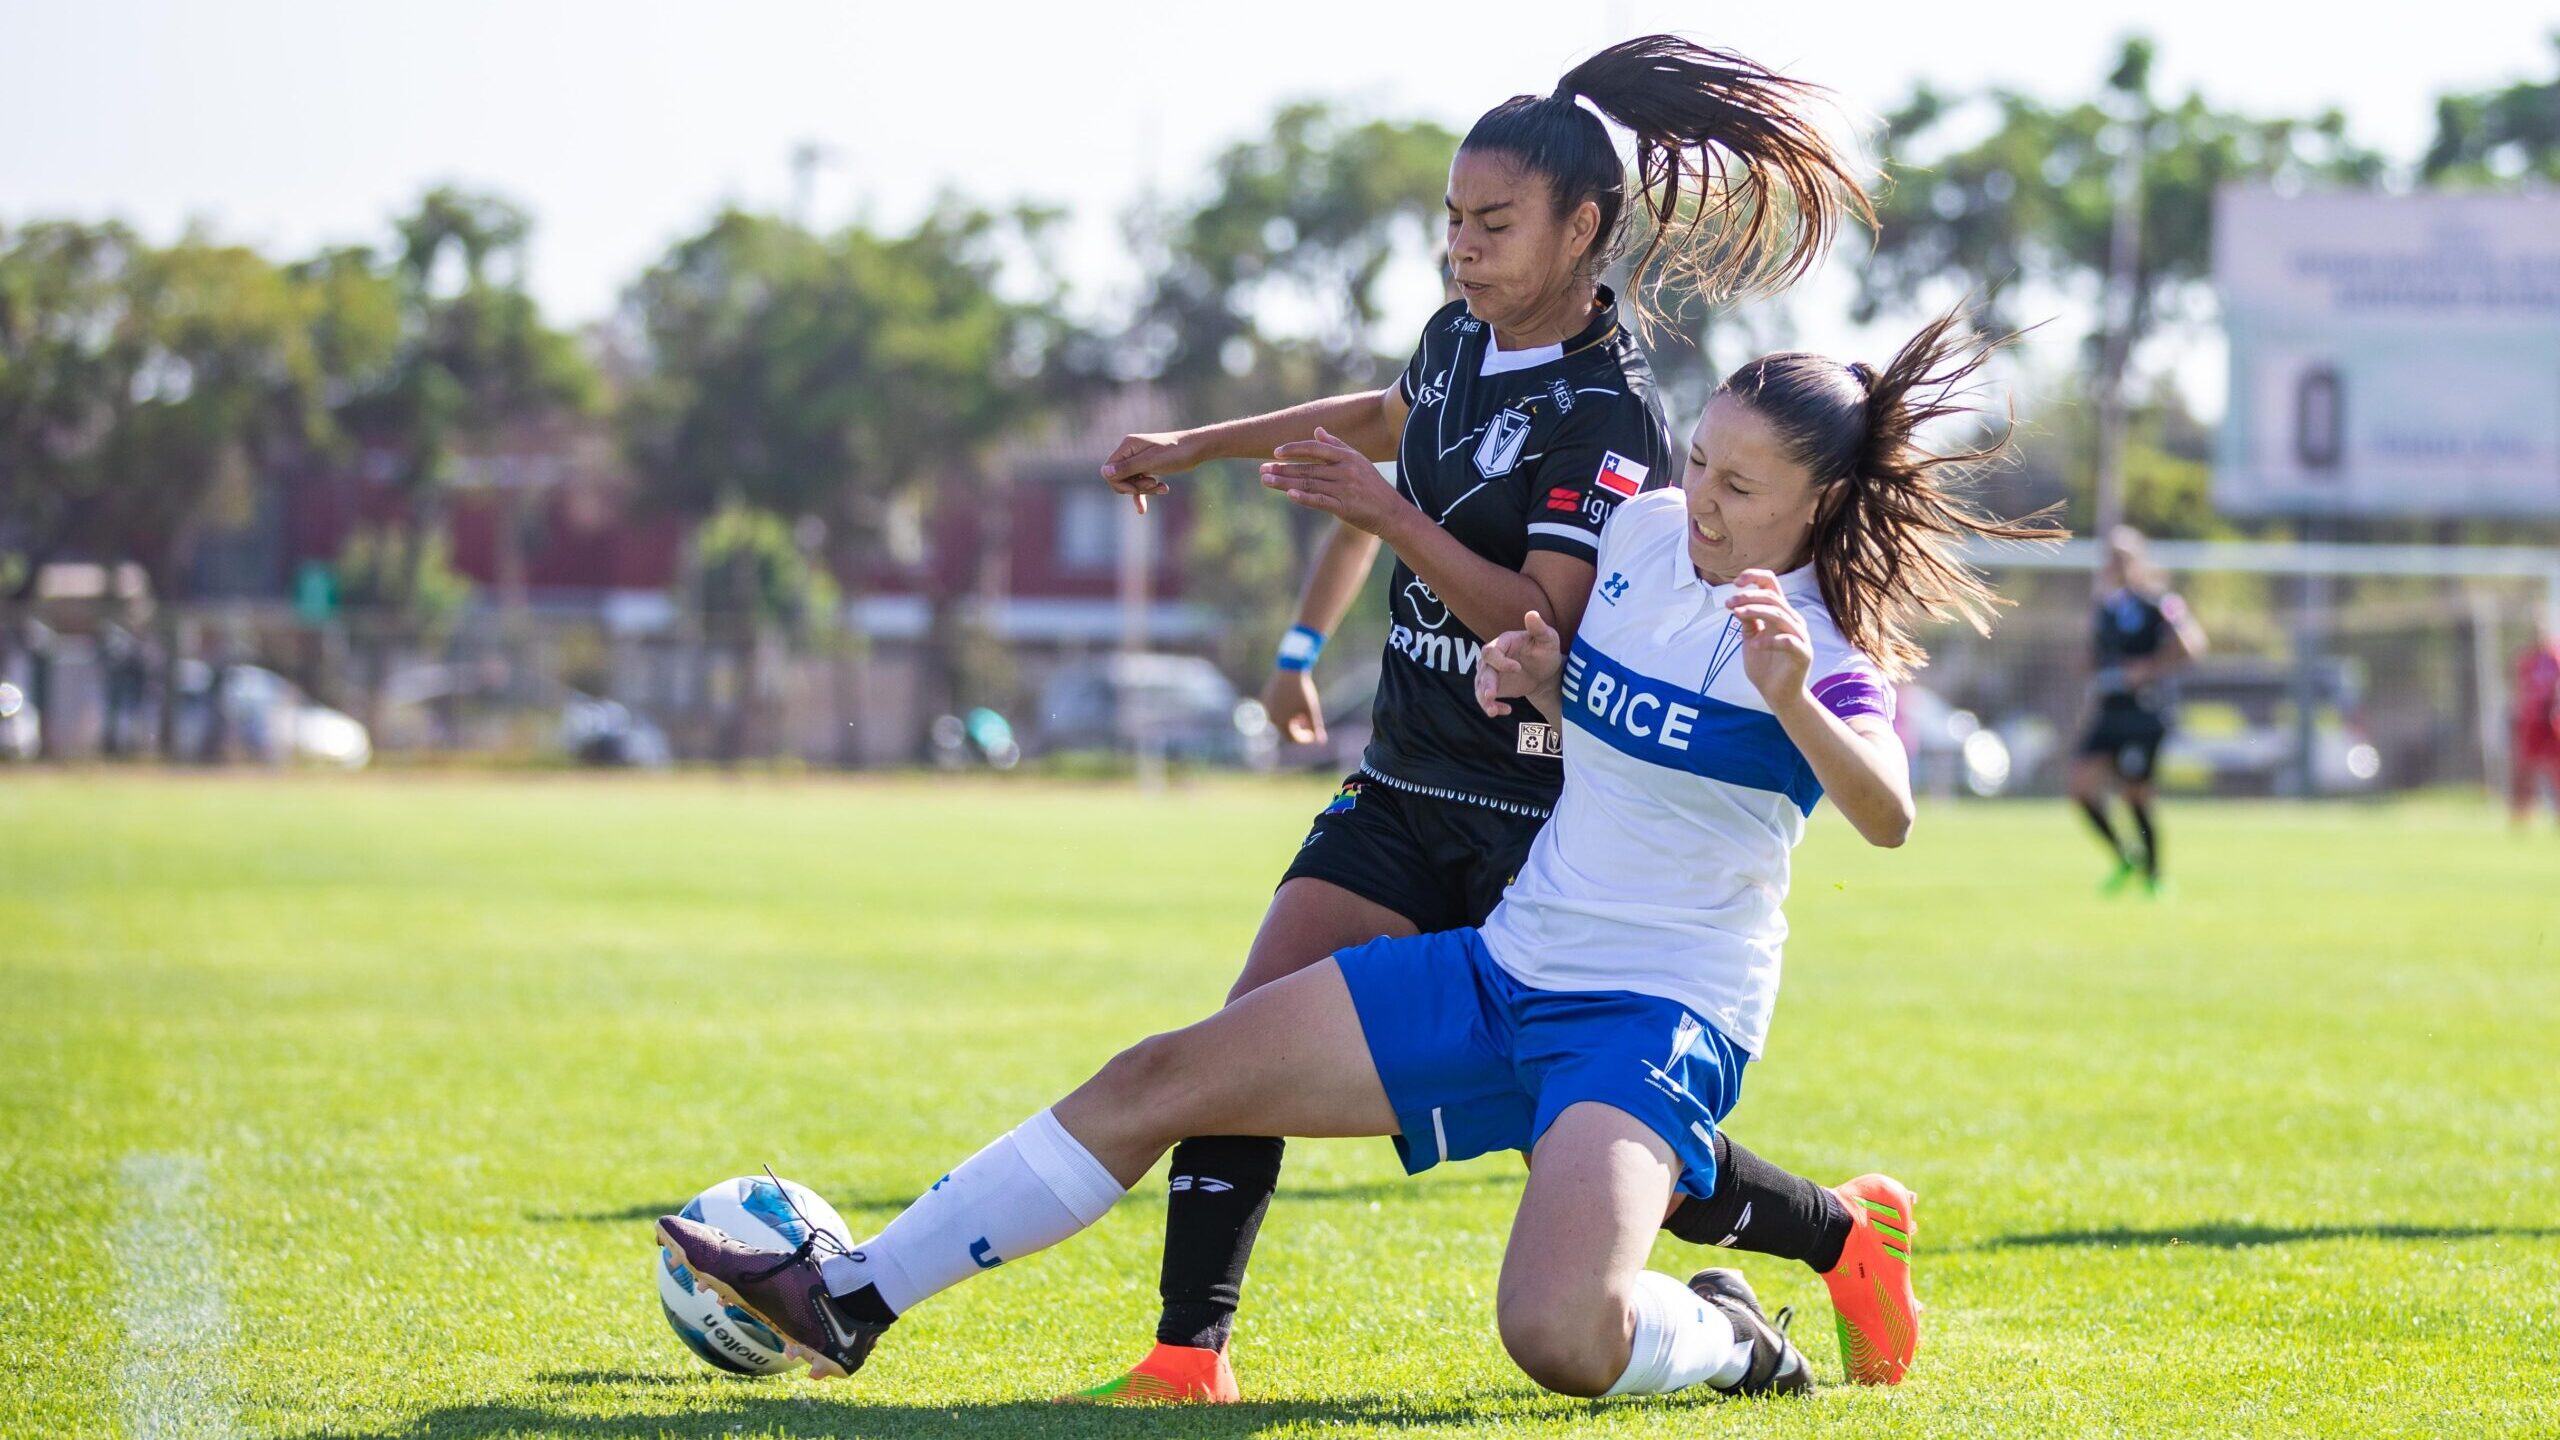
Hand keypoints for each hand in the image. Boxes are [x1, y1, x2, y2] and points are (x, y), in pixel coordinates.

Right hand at [1100, 431, 1202, 513]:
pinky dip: (1143, 493)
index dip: (1119, 483)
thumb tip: (1104, 473)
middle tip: (1152, 484)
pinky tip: (1142, 509)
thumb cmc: (1175, 453)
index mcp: (1127, 446)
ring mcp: (1138, 459)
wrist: (1196, 450)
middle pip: (1118, 478)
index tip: (1136, 488)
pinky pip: (1138, 484)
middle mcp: (1130, 451)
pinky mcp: (1147, 467)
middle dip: (1134, 487)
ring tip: (1161, 488)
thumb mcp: (1150, 462)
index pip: (1109, 470)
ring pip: (1130, 483)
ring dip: (1144, 490)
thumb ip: (1127, 468)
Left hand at [1261, 427, 1419, 540]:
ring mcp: (1345, 489)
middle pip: (1308, 468)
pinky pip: (1321, 501)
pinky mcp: (1345, 507)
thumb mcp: (1357, 460)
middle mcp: (1345, 471)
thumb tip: (1317, 429)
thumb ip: (1336, 445)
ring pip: (1309, 483)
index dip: (1294, 449)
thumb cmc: (1372, 485)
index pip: (1315, 448)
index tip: (1276, 452)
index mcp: (1347, 457)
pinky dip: (1305, 497)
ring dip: (1285, 483)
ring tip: (1266, 481)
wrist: (1391, 512)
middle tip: (1262, 470)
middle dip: (1283, 469)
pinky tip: (1289, 495)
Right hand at [1261, 667, 1325, 745]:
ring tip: (1301, 712)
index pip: (1292, 739)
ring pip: (1280, 720)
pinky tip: (1293, 703)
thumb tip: (1321, 741)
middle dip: (1297, 728)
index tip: (1314, 733)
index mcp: (1281, 722)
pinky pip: (1274, 710)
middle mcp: (1270, 717)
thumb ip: (1315, 726)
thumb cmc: (1302, 690)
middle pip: (1285, 730)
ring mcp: (1266, 708)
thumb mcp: (1311, 709)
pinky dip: (1283, 711)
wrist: (1290, 669)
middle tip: (1308, 721)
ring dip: (1290, 720)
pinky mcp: (1264, 699)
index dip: (1304, 738)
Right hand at [1476, 610, 1564, 717]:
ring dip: (1484, 699)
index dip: (1500, 661)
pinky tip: (1506, 710)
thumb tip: (1532, 614)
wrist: (1545, 671)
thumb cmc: (1545, 650)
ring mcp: (1491, 674)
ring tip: (1493, 712)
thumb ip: (1539, 628)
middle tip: (1491, 695)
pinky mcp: (1493, 688)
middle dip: (1486, 683)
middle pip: (1482, 670)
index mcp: (1502, 643)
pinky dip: (1492, 706)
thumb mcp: (1547, 639)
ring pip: (1479, 686)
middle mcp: (1492, 658)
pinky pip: (1486, 699)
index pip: (1490, 652)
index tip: (1517, 669)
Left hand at [1725, 568, 1813, 704]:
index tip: (1735, 582)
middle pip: (1773, 597)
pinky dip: (1770, 641)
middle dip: (1748, 596)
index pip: (1772, 586)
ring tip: (1737, 613)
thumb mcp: (1751, 639)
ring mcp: (1800, 636)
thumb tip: (1737, 604)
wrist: (1777, 695)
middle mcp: (1792, 621)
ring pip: (1780, 614)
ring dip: (1756, 610)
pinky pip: (1788, 641)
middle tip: (1729, 603)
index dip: (1755, 578)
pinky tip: (1755, 645)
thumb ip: (1748, 622)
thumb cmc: (1765, 666)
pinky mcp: (1803, 653)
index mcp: (1780, 614)